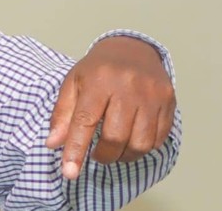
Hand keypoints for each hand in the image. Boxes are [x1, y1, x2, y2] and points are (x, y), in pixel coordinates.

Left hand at [45, 36, 175, 179]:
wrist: (132, 49)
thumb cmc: (98, 70)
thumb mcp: (73, 84)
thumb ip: (62, 114)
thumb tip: (53, 144)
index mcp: (98, 81)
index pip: (85, 122)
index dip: (75, 149)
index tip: (69, 172)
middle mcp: (128, 87)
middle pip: (115, 137)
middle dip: (103, 155)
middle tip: (97, 154)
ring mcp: (152, 95)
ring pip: (140, 143)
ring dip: (124, 155)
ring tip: (114, 149)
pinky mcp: (168, 102)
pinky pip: (159, 139)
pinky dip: (144, 147)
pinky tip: (133, 139)